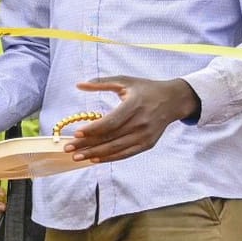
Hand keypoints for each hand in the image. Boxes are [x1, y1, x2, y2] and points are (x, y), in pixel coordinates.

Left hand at [66, 76, 199, 163]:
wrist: (173, 100)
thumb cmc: (145, 89)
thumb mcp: (125, 81)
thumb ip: (101, 83)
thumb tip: (79, 84)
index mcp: (134, 105)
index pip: (110, 122)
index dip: (93, 130)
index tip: (76, 133)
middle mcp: (141, 122)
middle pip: (110, 137)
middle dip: (87, 145)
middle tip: (68, 149)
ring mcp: (145, 135)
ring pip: (116, 148)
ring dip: (95, 154)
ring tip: (77, 157)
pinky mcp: (148, 144)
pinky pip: (125, 154)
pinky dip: (109, 158)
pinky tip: (94, 159)